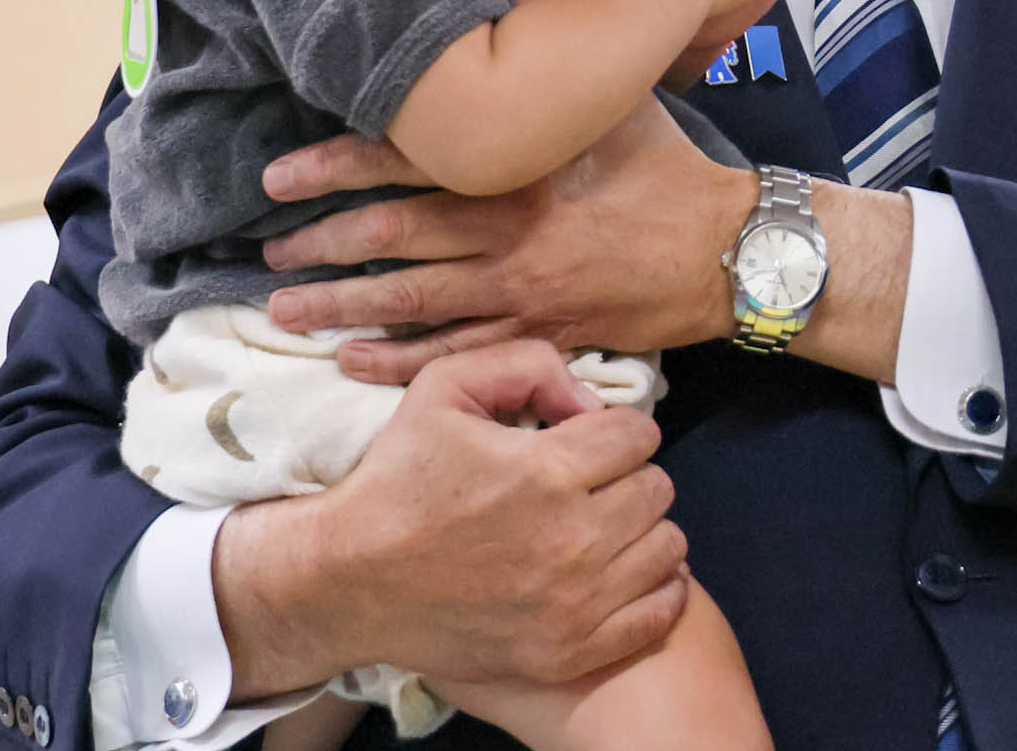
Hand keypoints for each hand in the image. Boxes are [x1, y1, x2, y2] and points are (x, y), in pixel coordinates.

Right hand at [212, 340, 689, 697]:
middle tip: (589, 483)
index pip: (638, 433)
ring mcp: (573, 604)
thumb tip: (588, 399)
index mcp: (545, 471)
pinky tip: (616, 571)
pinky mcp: (568, 652)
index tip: (585, 441)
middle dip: (627, 475)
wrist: (350, 579)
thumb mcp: (443, 386)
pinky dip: (651, 587)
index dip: (612, 429)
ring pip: (666, 546)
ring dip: (639, 528)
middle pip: (657, 488)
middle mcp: (570, 540)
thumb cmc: (398, 478)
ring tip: (599, 525)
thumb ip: (525, 364)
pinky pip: (659, 612)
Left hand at [260, 91, 755, 377]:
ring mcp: (522, 290)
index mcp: (519, 165)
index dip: (334, 166)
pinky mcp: (540, 335)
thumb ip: (551, 34)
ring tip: (284, 307)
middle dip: (323, 240)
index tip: (277, 177)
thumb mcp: (613, 95)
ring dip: (343, 304)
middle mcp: (510, 229)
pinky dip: (401, 361)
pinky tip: (353, 361)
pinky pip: (457, 354)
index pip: (408, 159)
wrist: (730, 250)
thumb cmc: (667, 166)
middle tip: (267, 247)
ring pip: (413, 300)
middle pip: (394, 234)